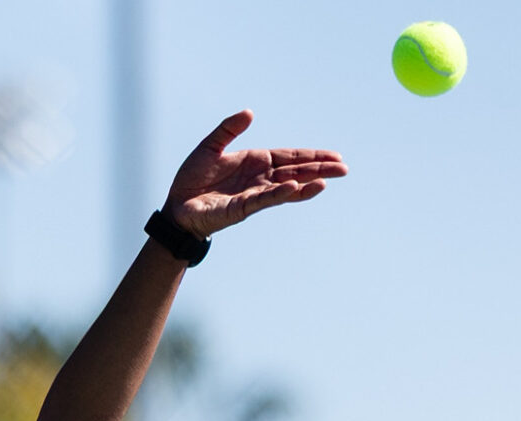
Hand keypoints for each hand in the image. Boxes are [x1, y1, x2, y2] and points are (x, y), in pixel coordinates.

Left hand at [162, 109, 346, 237]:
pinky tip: (296, 188)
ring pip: (286, 188)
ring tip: (327, 181)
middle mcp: (259, 178)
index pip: (290, 158)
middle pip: (295, 172)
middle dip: (319, 170)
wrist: (176, 205)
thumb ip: (228, 130)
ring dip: (307, 185)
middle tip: (344, 169)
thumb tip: (249, 112)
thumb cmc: (192, 179)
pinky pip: (265, 199)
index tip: (334, 156)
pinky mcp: (242, 208)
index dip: (312, 156)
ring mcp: (253, 194)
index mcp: (255, 162)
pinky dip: (280, 193)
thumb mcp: (210, 147)